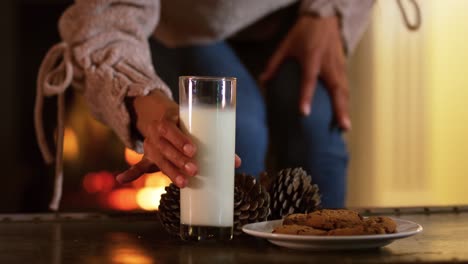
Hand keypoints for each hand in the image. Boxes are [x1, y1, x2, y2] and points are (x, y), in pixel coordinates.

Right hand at [116, 90, 241, 187]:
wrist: (155, 112)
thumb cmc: (182, 121)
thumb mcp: (193, 124)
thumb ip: (214, 142)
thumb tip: (238, 163)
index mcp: (168, 120)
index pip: (171, 128)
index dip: (180, 140)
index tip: (193, 150)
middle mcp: (157, 133)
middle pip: (166, 147)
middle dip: (179, 160)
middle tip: (194, 169)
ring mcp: (151, 145)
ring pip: (157, 159)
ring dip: (169, 171)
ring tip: (183, 183)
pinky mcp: (147, 156)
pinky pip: (138, 165)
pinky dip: (129, 173)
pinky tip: (121, 179)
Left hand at [259, 15, 350, 130]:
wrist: (324, 18)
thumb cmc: (303, 32)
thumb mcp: (286, 44)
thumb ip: (274, 64)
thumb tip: (263, 81)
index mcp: (312, 57)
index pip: (309, 80)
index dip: (306, 97)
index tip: (304, 113)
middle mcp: (328, 64)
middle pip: (337, 89)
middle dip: (340, 109)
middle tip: (343, 127)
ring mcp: (339, 65)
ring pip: (345, 89)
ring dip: (346, 108)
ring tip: (345, 127)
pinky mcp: (344, 67)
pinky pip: (346, 86)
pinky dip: (346, 101)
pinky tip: (344, 114)